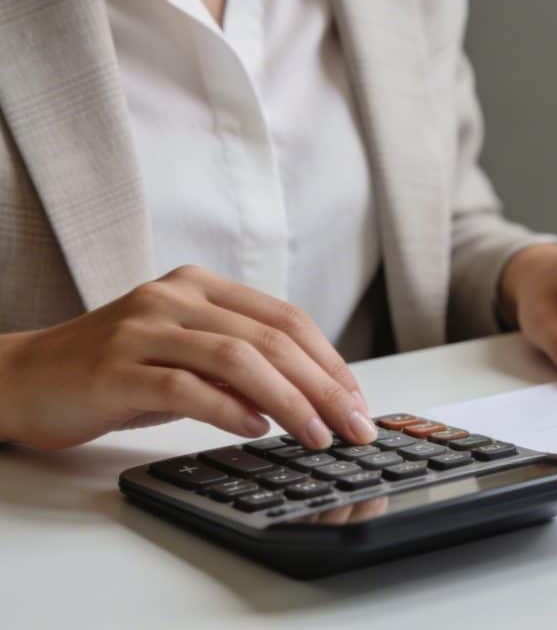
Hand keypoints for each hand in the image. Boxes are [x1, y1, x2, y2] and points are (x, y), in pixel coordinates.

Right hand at [0, 265, 376, 449]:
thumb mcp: (186, 353)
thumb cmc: (117, 370)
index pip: (285, 318)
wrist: (24, 378)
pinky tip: (256, 430)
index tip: (357, 401)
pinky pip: (186, 387)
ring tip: (318, 436)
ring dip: (289, 402)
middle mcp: (176, 296)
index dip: (330, 361)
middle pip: (271, 338)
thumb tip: (313, 395)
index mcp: (201, 285)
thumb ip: (239, 362)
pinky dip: (229, 410)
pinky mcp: (115, 367)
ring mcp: (144, 328)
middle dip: (324, 387)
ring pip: (237, 358)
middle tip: (355, 427)